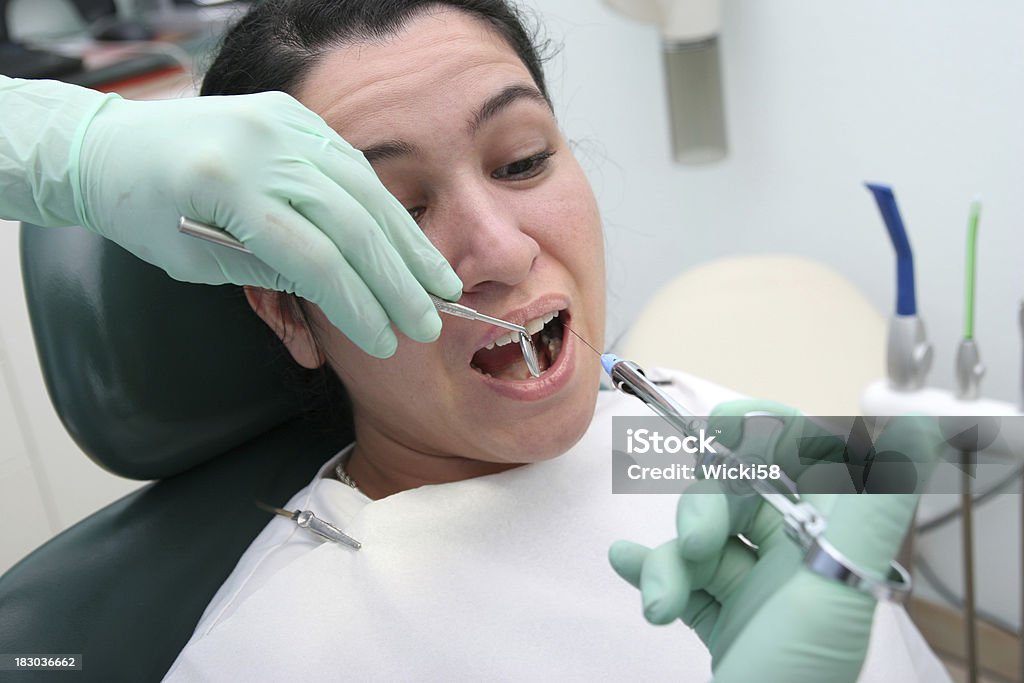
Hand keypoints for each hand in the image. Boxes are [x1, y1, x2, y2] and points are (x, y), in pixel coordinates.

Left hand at [74, 91, 461, 356]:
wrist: (112, 144)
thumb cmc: (144, 212)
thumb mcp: (198, 261)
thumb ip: (272, 273)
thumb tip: (344, 297)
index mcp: (225, 188)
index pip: (313, 258)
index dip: (357, 306)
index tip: (385, 341)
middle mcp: (261, 146)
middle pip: (351, 223)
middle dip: (397, 281)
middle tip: (429, 322)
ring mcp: (281, 123)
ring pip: (365, 191)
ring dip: (407, 243)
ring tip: (439, 284)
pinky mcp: (293, 114)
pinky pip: (353, 165)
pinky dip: (385, 207)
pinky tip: (408, 242)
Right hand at [608, 400, 940, 682]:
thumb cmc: (798, 678)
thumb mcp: (839, 585)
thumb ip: (874, 500)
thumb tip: (918, 426)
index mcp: (834, 542)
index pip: (803, 460)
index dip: (763, 433)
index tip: (723, 427)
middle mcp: (798, 558)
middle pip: (736, 494)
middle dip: (701, 511)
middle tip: (693, 546)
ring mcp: (756, 587)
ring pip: (701, 538)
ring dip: (669, 560)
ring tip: (659, 602)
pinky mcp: (721, 617)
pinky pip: (681, 577)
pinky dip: (652, 570)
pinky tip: (629, 566)